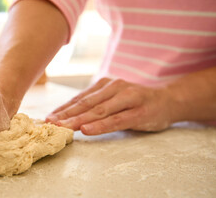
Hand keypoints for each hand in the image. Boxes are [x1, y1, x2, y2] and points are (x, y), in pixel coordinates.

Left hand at [46, 78, 177, 134]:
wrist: (168, 100)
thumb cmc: (136, 102)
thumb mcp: (114, 99)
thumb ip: (95, 104)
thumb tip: (67, 115)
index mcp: (105, 84)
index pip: (79, 98)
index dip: (62, 109)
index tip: (47, 118)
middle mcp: (114, 88)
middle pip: (86, 104)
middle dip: (66, 115)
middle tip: (50, 124)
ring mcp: (128, 98)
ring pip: (99, 111)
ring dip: (79, 120)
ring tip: (63, 128)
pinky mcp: (139, 112)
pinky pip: (117, 120)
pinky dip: (101, 125)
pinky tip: (88, 130)